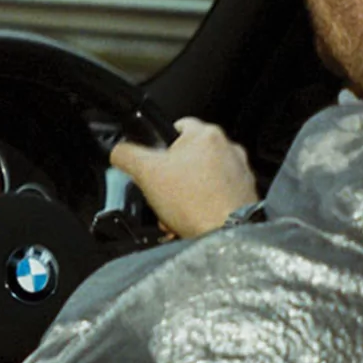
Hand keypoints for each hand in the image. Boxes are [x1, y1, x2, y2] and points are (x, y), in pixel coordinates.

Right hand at [109, 117, 258, 238]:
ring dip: (185, 195)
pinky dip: (202, 207)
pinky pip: (216, 196)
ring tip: (176, 213)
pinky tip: (192, 221)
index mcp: (206, 135)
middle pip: (188, 157)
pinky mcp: (245, 195)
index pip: (176, 126)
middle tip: (162, 195)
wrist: (227, 235)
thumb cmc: (196, 203)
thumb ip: (126, 155)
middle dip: (171, 178)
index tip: (153, 162)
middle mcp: (229, 149)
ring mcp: (240, 173)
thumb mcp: (146, 173)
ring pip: (201, 179)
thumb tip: (118, 151)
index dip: (158, 144)